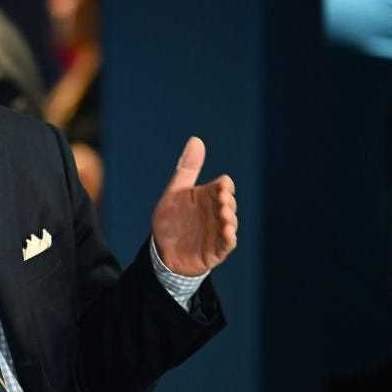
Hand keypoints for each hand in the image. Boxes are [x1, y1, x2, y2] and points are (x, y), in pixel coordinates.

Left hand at [151, 137, 237, 275]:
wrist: (161, 252)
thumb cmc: (170, 221)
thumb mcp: (175, 192)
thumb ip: (186, 168)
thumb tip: (196, 139)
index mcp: (207, 197)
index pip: (223, 186)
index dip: (224, 185)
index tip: (221, 185)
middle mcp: (216, 213)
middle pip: (229, 203)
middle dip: (227, 201)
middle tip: (222, 200)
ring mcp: (217, 231)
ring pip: (230, 223)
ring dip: (230, 219)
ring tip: (224, 215)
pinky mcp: (216, 250)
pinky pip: (226, 244)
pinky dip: (228, 239)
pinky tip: (227, 233)